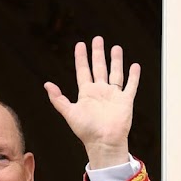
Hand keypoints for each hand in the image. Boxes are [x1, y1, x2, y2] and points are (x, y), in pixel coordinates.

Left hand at [43, 36, 138, 168]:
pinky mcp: (126, 100)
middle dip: (98, 53)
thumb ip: (58, 99)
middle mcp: (100, 92)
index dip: (81, 58)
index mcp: (86, 94)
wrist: (104, 142)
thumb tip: (46, 84)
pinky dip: (133, 76)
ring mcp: (113, 95)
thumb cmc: (86, 130)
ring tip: (116, 47)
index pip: (83, 71)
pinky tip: (134, 66)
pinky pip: (130, 85)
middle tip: (98, 39)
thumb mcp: (69, 112)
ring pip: (115, 73)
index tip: (80, 45)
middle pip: (99, 68)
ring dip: (116, 60)